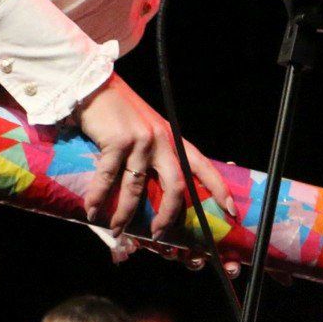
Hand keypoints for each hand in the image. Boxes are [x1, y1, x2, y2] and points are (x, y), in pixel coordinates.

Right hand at [75, 75, 231, 239]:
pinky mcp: (120, 140)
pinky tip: (91, 210)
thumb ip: (153, 155)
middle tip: (159, 236)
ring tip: (116, 230)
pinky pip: (110, 177)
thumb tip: (151, 187)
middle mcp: (163, 139)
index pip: (202, 165)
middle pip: (176, 185)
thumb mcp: (144, 131)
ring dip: (125, 213)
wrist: (92, 85)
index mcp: (172, 138)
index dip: (218, 188)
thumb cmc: (116, 113)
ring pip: (138, 187)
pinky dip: (98, 197)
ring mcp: (143, 139)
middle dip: (169, 215)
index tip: (230, 211)